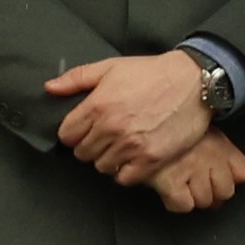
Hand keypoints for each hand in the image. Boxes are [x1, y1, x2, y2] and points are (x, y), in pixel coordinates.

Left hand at [46, 48, 217, 183]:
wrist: (194, 82)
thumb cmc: (152, 73)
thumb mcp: (111, 67)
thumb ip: (77, 78)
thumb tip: (49, 88)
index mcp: (97, 105)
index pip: (67, 135)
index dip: (74, 133)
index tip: (86, 129)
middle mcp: (111, 128)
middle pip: (83, 154)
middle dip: (90, 146)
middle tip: (106, 137)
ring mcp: (131, 146)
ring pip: (102, 166)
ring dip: (108, 159)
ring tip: (120, 147)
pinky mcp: (151, 159)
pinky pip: (125, 178)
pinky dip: (126, 171)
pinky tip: (133, 159)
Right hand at [151, 131, 244, 214]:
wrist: (140, 117)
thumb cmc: (167, 124)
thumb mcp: (199, 127)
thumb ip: (217, 147)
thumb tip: (229, 173)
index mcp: (219, 143)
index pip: (243, 173)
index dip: (230, 179)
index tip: (219, 178)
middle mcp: (210, 156)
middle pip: (225, 192)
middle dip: (212, 191)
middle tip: (197, 184)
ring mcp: (192, 169)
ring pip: (204, 201)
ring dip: (193, 197)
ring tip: (181, 184)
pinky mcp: (171, 181)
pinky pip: (183, 205)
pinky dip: (177, 202)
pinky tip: (170, 190)